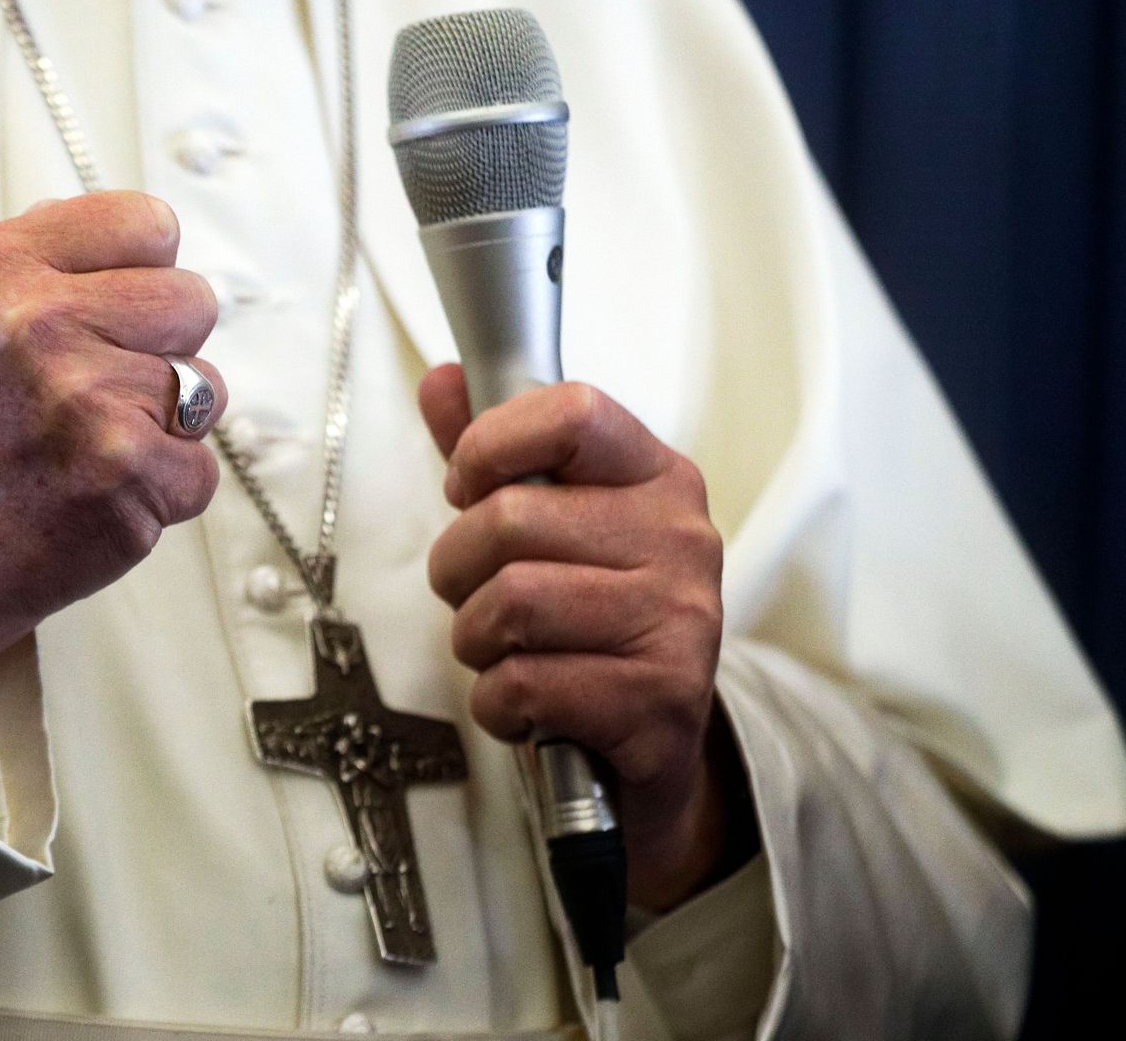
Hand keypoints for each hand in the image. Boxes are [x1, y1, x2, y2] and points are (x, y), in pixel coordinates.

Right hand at [0, 192, 224, 692]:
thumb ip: (49, 255)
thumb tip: (140, 229)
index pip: (148, 223)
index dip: (141, 273)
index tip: (107, 313)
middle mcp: (38, 323)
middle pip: (193, 299)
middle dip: (163, 347)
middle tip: (99, 389)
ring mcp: (86, 399)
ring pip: (207, 385)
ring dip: (165, 422)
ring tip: (92, 443)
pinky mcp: (127, 474)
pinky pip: (203, 465)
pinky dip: (165, 488)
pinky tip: (102, 491)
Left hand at [419, 369, 737, 911]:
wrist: (654, 746)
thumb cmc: (591, 623)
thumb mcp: (551, 527)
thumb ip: (497, 455)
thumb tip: (442, 379)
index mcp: (658, 479)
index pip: (572, 412)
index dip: (490, 445)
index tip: (467, 487)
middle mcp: (683, 540)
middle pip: (509, 520)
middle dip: (458, 569)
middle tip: (475, 595)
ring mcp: (679, 622)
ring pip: (508, 604)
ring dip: (474, 641)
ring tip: (501, 651)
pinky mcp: (658, 700)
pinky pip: (523, 684)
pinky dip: (498, 703)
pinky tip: (527, 705)